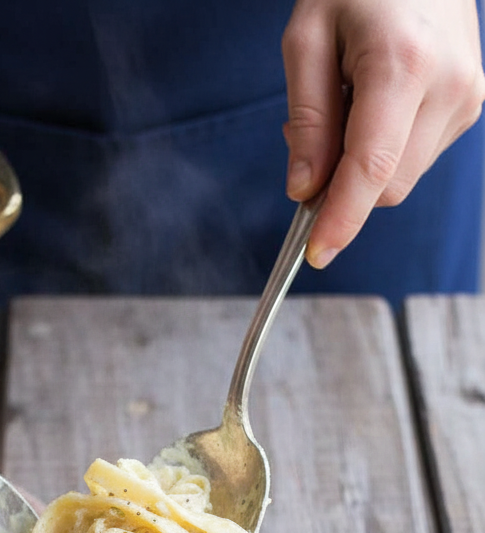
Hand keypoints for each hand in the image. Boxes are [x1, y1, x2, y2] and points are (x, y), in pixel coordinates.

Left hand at [282, 0, 484, 267]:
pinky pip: (416, 156)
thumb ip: (308, 120)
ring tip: (350, 99)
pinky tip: (377, 101)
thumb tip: (305, 191)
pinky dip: (387, 147)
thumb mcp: (307, 38)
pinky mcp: (472, 103)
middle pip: (386, 185)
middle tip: (312, 134)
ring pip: (402, 177)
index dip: (342, 220)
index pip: (371, 169)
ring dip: (364, 163)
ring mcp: (468, 96)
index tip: (317, 254)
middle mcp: (448, 85)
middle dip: (343, 184)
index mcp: (404, 64)